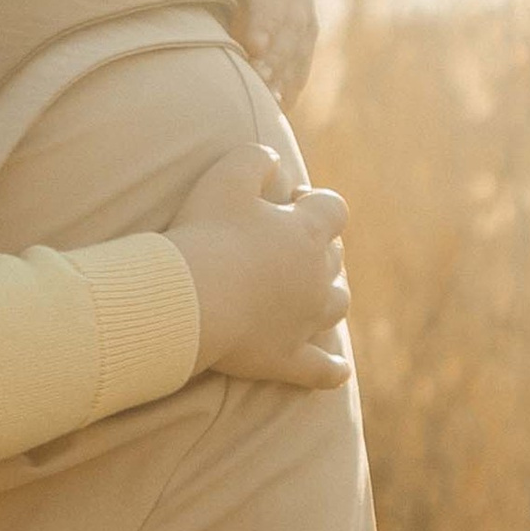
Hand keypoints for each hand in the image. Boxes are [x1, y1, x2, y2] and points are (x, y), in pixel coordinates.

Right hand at [169, 142, 351, 391]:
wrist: (190, 299)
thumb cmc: (206, 234)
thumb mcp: (227, 175)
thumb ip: (257, 159)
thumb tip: (275, 160)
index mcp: (308, 232)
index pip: (333, 210)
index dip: (315, 203)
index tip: (289, 202)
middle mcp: (318, 277)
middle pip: (335, 258)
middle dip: (318, 247)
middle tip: (281, 244)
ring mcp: (306, 321)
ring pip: (336, 305)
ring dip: (328, 295)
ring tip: (307, 294)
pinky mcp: (288, 358)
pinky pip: (321, 369)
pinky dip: (332, 370)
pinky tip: (339, 371)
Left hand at [221, 0, 320, 108]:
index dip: (265, 21)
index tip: (254, 46)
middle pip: (291, 26)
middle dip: (276, 55)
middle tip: (258, 78)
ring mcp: (303, 17)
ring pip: (300, 48)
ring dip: (286, 75)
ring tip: (270, 100)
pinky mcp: (304, 41)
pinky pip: (302, 65)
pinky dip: (291, 86)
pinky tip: (278, 105)